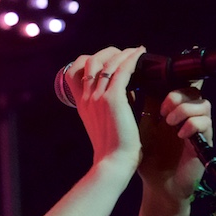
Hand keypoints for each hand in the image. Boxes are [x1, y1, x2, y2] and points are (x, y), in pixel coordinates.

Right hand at [62, 46, 146, 172]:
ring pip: (106, 62)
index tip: (106, 61)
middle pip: (89, 61)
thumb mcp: (104, 127)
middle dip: (107, 52)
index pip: (74, 72)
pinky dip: (132, 58)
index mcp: (82, 105)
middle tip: (124, 53)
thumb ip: (109, 109)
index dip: (87, 61)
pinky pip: (122, 70)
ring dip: (122, 53)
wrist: (113, 164)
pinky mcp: (113, 99)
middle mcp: (87, 98)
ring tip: (136, 51)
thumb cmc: (114, 151)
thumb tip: (128, 95)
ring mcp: (98, 97)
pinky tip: (141, 53)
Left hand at [137, 86, 212, 203]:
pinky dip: (192, 124)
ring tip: (169, 122)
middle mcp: (189, 116)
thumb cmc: (149, 157)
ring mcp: (199, 128)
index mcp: (173, 110)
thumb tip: (133, 81)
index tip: (157, 92)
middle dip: (177, 95)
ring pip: (203, 104)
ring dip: (184, 109)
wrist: (159, 184)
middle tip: (162, 111)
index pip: (181, 85)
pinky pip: (206, 123)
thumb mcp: (142, 128)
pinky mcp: (206, 141)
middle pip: (194, 90)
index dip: (174, 82)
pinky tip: (179, 134)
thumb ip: (143, 106)